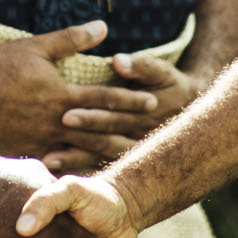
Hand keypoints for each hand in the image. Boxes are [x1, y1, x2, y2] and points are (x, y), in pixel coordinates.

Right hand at [0, 21, 158, 171]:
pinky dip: (72, 168)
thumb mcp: (37, 47)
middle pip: (100, 129)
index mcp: (62, 94)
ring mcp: (41, 140)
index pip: (104, 96)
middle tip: (152, 136)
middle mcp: (56, 121)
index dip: (129, 97)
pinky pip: (55, 163)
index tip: (152, 101)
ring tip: (128, 163)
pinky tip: (86, 178)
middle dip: (127, 131)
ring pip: (81, 151)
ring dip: (105, 155)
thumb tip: (103, 26)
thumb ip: (72, 38)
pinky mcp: (25, 151)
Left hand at [49, 52, 202, 168]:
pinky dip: (82, 171)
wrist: (190, 111)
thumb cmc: (170, 84)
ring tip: (48, 162)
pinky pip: (102, 168)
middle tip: (47, 141)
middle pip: (104, 139)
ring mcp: (133, 152)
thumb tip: (118, 60)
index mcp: (144, 115)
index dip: (91, 117)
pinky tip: (59, 177)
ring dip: (75, 161)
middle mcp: (138, 137)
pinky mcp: (126, 159)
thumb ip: (141, 66)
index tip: (65, 115)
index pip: (113, 117)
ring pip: (101, 158)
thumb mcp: (162, 71)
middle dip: (77, 139)